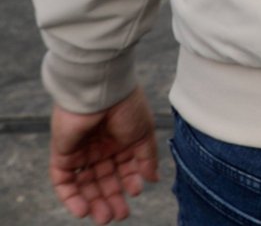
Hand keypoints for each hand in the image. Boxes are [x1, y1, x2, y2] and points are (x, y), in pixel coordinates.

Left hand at [50, 87, 156, 223]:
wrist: (101, 92)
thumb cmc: (127, 107)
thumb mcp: (144, 134)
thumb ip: (146, 158)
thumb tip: (153, 179)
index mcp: (121, 141)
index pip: (124, 168)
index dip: (129, 182)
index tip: (137, 193)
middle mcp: (100, 148)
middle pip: (104, 180)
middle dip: (112, 198)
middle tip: (120, 215)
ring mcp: (81, 153)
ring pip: (85, 185)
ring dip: (94, 202)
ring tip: (105, 218)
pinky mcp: (62, 156)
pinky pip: (64, 182)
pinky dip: (72, 198)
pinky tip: (84, 210)